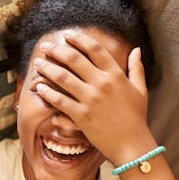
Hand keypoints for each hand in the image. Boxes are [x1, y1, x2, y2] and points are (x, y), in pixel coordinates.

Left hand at [33, 31, 153, 163]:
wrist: (132, 144)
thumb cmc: (137, 118)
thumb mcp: (140, 90)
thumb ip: (136, 68)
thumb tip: (136, 49)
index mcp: (116, 74)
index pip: (95, 49)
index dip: (79, 39)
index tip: (67, 35)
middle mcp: (102, 83)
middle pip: (74, 59)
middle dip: (57, 50)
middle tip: (46, 47)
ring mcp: (90, 99)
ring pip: (63, 78)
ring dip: (48, 68)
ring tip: (38, 63)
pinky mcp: (81, 116)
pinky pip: (60, 101)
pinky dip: (47, 93)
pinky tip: (39, 87)